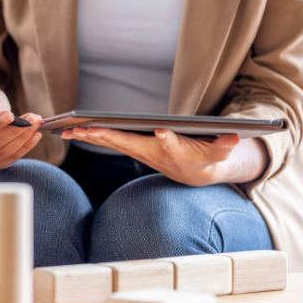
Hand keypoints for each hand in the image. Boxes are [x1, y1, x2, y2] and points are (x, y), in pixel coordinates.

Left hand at [62, 127, 266, 185]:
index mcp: (175, 151)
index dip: (167, 139)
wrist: (194, 173)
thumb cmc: (207, 157)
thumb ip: (226, 144)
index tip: (162, 131)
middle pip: (128, 143)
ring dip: (90, 136)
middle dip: (108, 136)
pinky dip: (88, 135)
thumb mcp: (220, 151)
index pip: (170, 145)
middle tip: (87, 129)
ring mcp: (138, 150)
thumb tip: (235, 135)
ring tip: (67, 130)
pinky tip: (68, 130)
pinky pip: (106, 138)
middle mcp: (152, 152)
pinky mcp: (129, 145)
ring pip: (111, 141)